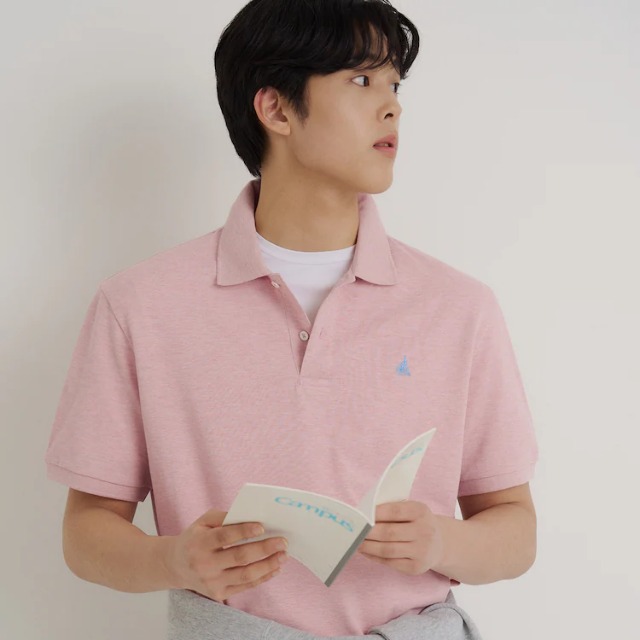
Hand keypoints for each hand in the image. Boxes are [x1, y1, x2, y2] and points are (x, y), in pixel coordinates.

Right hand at [163, 509, 288, 602]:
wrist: (176, 566)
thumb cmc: (195, 537)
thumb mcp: (203, 521)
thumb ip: (225, 517)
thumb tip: (252, 515)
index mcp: (200, 543)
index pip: (224, 536)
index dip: (244, 531)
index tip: (262, 527)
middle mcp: (205, 564)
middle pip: (239, 557)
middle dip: (264, 548)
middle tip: (283, 541)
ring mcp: (212, 582)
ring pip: (245, 575)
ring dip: (268, 565)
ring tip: (283, 555)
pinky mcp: (218, 594)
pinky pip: (245, 586)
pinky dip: (263, 577)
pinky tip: (275, 567)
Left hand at [357, 500, 443, 575]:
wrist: (439, 543)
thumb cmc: (416, 521)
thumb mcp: (411, 509)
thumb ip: (391, 509)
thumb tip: (363, 514)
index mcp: (421, 511)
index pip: (395, 511)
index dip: (376, 513)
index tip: (361, 513)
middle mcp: (425, 531)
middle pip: (389, 532)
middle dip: (368, 532)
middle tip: (353, 530)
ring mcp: (422, 552)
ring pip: (387, 550)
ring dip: (368, 547)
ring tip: (355, 542)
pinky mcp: (416, 568)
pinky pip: (390, 562)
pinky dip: (374, 557)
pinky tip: (365, 551)